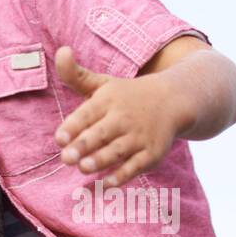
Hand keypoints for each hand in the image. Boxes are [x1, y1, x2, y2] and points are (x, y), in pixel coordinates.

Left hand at [53, 45, 188, 187]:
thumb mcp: (103, 83)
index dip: (73, 126)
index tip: (60, 138)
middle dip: (84, 145)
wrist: (175, 100)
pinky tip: (106, 185)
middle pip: (101, 133)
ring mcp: (139, 136)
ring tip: (84, 168)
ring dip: (102, 159)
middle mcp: (124, 118)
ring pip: (118, 150)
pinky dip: (122, 176)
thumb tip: (61, 50)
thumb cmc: (127, 96)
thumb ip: (76, 75)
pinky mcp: (152, 153)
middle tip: (66, 158)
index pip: (87, 114)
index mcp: (108, 100)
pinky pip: (136, 167)